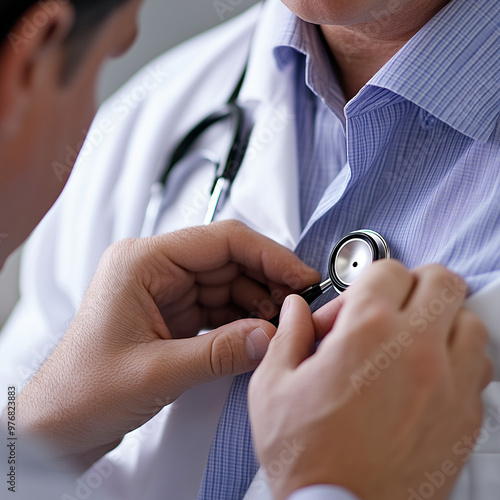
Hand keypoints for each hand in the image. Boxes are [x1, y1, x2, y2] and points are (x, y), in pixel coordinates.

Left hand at [15, 220, 318, 468]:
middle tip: (298, 304)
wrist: (57, 423)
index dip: (268, 255)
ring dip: (257, 303)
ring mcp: (165, 291)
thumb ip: (220, 352)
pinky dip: (242, 320)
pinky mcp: (173, 313)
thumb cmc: (82, 390)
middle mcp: (155, 268)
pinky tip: (259, 334)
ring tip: (281, 325)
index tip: (301, 275)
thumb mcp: (157, 372)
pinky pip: (219, 307)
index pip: (221, 241)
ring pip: (228, 283)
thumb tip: (271, 336)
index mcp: (143, 262)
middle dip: (267, 281)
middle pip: (228, 260)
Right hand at [249, 261, 491, 499]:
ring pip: (469, 320)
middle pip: (441, 281)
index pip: (389, 269)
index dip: (365, 283)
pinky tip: (429, 375)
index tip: (350, 311)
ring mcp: (450, 384)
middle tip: (388, 310)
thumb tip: (295, 310)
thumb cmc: (307, 459)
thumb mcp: (273, 387)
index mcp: (366, 334)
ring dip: (441, 321)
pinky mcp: (467, 417)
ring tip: (410, 342)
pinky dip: (459, 358)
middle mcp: (416, 351)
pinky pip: (480, 366)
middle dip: (412, 286)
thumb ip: (287, 335)